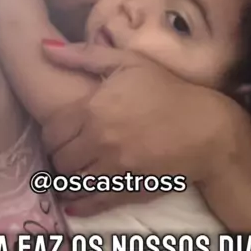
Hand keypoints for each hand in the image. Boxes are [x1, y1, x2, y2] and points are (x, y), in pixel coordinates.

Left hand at [42, 42, 237, 215]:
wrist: (206, 126)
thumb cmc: (167, 90)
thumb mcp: (128, 62)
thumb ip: (84, 55)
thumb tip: (45, 47)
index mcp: (93, 109)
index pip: (51, 133)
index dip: (52, 136)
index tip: (61, 135)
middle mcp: (99, 141)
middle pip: (59, 160)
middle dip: (60, 157)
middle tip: (69, 153)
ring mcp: (114, 168)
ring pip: (72, 182)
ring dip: (69, 179)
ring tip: (74, 173)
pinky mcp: (129, 189)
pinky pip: (93, 202)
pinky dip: (79, 204)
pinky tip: (74, 200)